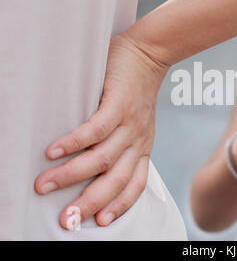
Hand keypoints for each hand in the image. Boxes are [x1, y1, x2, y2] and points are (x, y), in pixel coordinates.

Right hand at [34, 33, 168, 228]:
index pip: (135, 185)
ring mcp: (130, 123)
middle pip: (116, 180)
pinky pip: (96, 129)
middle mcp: (138, 140)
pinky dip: (74, 142)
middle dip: (89, 202)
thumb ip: (123, 145)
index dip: (119, 206)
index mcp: (142, 148)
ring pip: (102, 158)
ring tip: (44, 184)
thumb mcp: (138, 125)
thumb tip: (92, 166)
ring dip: (72, 174)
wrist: (148, 56)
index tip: (99, 223)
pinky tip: (54, 151)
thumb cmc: (136, 92)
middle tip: (65, 219)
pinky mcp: (119, 104)